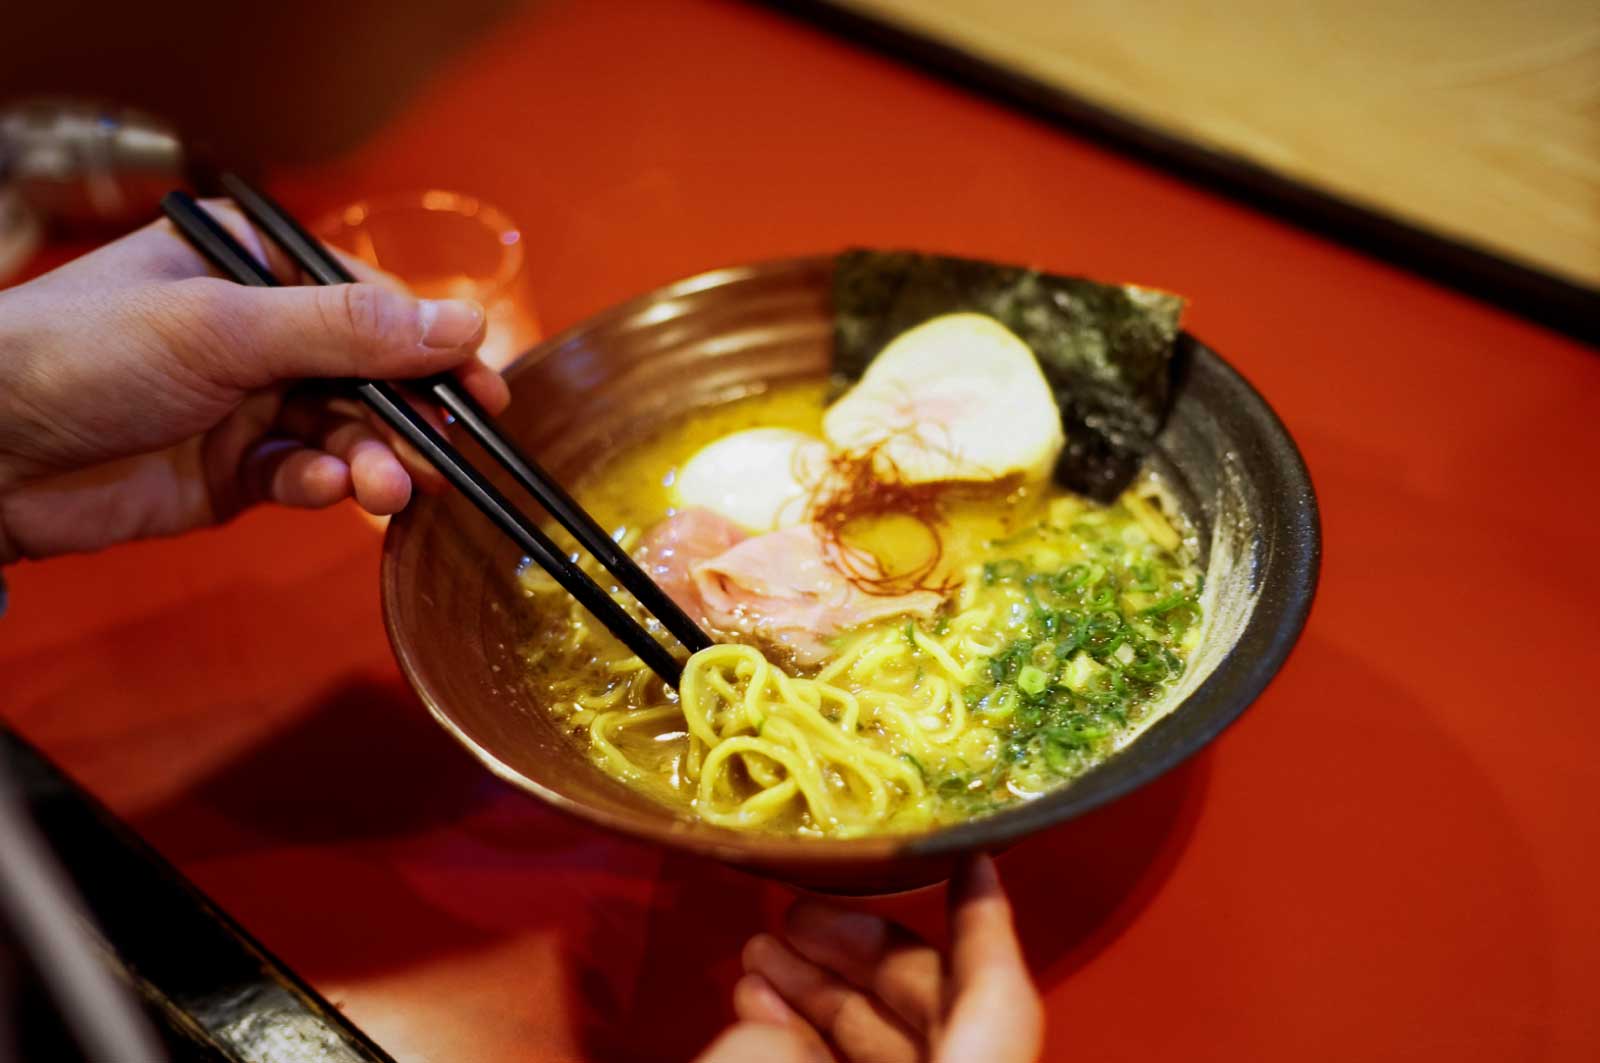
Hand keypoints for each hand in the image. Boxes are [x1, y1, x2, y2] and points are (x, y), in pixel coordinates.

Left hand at [0, 201, 508, 562]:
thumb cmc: (85, 354)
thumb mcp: (224, 326)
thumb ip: (349, 329)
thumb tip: (466, 323)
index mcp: (253, 269)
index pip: (372, 302)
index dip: (434, 349)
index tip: (484, 393)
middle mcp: (259, 332)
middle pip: (371, 375)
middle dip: (407, 418)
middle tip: (446, 457)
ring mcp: (248, 404)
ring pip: (346, 433)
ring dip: (372, 461)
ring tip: (386, 490)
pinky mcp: (235, 472)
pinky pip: (304, 477)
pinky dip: (321, 488)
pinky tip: (318, 493)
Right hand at [696, 856, 1043, 1062]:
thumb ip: (780, 1046)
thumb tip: (757, 1026)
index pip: (997, 982)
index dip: (983, 912)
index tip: (967, 849)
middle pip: (930, 1000)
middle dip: (856, 946)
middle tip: (794, 910)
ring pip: (883, 1045)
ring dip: (817, 995)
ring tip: (758, 955)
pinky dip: (809, 1045)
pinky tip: (754, 1013)